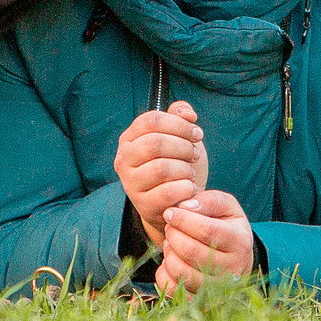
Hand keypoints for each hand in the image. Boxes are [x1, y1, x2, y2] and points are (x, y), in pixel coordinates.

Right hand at [115, 102, 205, 248]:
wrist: (174, 201)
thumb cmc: (176, 163)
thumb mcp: (178, 136)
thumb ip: (181, 116)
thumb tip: (188, 115)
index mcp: (129, 138)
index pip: (151, 120)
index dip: (179, 124)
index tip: (197, 134)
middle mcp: (124, 159)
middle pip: (155, 143)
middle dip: (183, 147)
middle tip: (195, 154)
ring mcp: (130, 183)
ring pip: (161, 168)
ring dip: (185, 169)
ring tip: (191, 173)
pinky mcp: (143, 205)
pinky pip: (167, 192)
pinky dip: (185, 188)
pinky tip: (190, 188)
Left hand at [155, 188, 255, 296]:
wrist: (235, 257)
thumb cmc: (226, 225)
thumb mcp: (225, 206)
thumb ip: (208, 201)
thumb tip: (185, 206)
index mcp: (239, 241)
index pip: (207, 231)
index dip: (183, 220)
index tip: (169, 212)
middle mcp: (232, 268)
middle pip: (191, 252)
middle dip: (173, 235)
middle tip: (169, 226)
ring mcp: (217, 287)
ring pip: (182, 272)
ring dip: (169, 253)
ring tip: (170, 242)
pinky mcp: (201, 298)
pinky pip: (174, 289)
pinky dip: (164, 273)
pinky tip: (169, 259)